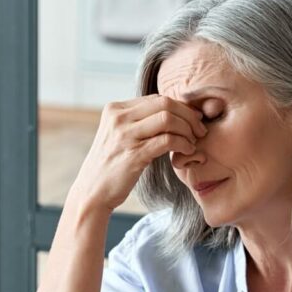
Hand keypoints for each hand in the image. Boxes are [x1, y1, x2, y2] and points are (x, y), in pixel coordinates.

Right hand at [68, 95, 207, 212]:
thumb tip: (170, 113)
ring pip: (168, 119)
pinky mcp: (133, 155)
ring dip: (188, 129)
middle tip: (200, 130)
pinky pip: (167, 140)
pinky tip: (187, 151)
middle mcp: (118, 118)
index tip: (193, 120)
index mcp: (115, 109)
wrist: (92, 192)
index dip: (180, 107)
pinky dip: (183, 144)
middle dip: (188, 115)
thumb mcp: (119, 136)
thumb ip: (138, 122)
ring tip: (193, 141)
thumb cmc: (111, 166)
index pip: (156, 98)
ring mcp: (124, 136)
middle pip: (165, 104)